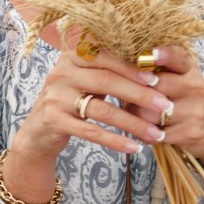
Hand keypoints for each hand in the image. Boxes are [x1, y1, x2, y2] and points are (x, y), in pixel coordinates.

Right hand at [8, 35, 174, 159]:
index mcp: (71, 56)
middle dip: (139, 95)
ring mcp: (55, 97)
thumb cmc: (72, 101)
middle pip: (106, 81)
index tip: (158, 80)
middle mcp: (60, 72)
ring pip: (101, 109)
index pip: (107, 57)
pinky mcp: (53, 120)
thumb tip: (153, 68)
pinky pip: (90, 131)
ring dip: (132, 122)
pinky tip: (134, 147)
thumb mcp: (85, 79)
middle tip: (165, 106)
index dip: (133, 68)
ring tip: (156, 133)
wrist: (38, 130)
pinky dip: (115, 140)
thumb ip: (109, 70)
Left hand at [127, 45, 203, 166]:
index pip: (178, 57)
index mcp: (190, 70)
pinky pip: (154, 133)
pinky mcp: (189, 133)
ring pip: (151, 112)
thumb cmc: (189, 100)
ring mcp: (194, 112)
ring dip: (135, 113)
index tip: (148, 55)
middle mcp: (194, 88)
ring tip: (133, 111)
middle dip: (135, 90)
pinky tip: (143, 129)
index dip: (163, 55)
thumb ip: (160, 69)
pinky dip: (143, 132)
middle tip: (125, 92)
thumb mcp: (183, 78)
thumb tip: (122, 60)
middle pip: (157, 85)